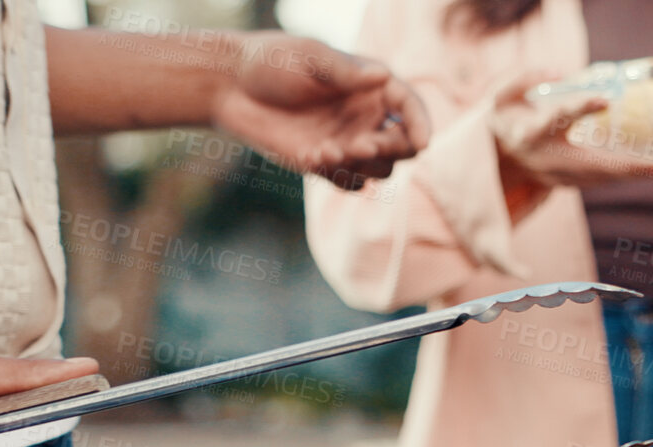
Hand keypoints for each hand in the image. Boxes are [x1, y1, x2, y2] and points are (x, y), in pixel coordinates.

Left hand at [213, 33, 429, 185]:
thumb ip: (346, 72)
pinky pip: (350, 183)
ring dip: (360, 165)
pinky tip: (310, 157)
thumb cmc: (271, 60)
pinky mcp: (327, 164)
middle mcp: (365, 116)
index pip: (409, 107)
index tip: (422, 142)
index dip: (421, 124)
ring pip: (380, 169)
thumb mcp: (310, 58)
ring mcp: (348, 142)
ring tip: (325, 151)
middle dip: (389, 149)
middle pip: (402, 145)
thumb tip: (383, 76)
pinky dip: (339, 176)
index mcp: (370, 86)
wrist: (229, 86)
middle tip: (361, 146)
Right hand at [491, 73, 652, 194]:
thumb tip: (560, 72)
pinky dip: (629, 175)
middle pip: (594, 165)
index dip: (579, 109)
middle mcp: (549, 159)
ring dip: (637, 174)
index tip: (603, 100)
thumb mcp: (501, 94)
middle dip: (631, 167)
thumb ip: (526, 78)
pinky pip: (604, 180)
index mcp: (531, 132)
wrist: (496, 161)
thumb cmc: (504, 121)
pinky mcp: (571, 183)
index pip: (558, 118)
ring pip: (603, 178)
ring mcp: (561, 176)